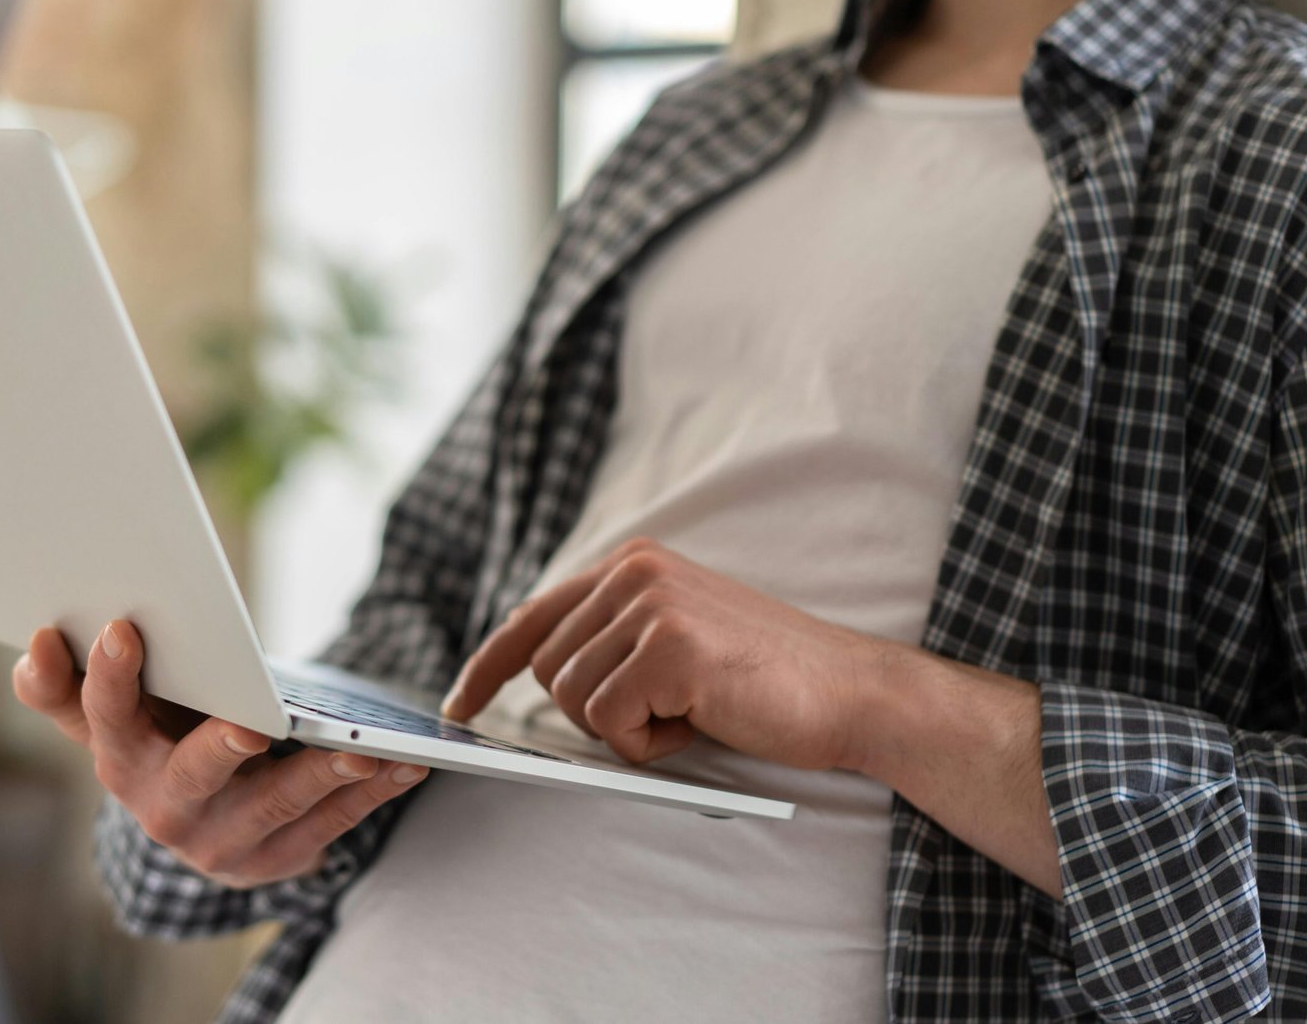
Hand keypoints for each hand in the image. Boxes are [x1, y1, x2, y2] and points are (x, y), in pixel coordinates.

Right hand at [13, 620, 428, 887]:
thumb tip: (38, 641)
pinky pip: (331, 825)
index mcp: (119, 757)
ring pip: (276, 804)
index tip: (121, 629)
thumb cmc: (161, 738)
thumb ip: (71, 684)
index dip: (108, 678)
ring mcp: (222, 841)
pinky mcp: (277, 860)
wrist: (201, 822)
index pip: (102, 716)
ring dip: (322, 776)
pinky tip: (406, 766)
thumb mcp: (115, 713)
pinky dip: (371, 795)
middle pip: (192, 774)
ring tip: (361, 749)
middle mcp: (163, 807)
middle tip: (252, 725)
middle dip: (221, 748)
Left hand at [442, 538, 892, 768]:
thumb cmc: (761, 679)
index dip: (486, 667)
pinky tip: (700, 720)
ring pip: (571, 699)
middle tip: (668, 710)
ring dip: (626, 728)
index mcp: (632, 564)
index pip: (531, 616)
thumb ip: (612, 639)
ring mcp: (650, 604)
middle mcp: (633, 571)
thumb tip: (533, 676)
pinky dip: (648, 743)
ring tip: (691, 710)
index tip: (458, 706)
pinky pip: (608, 722)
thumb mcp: (674, 637)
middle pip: (546, 670)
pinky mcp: (668, 646)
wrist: (849, 691)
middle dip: (595, 710)